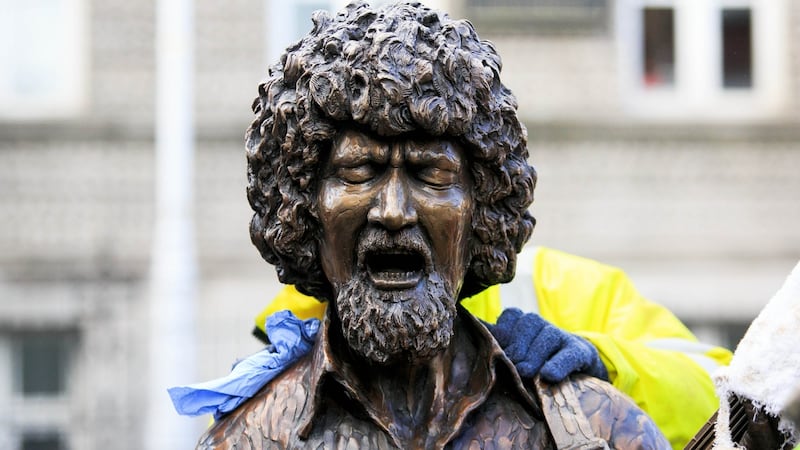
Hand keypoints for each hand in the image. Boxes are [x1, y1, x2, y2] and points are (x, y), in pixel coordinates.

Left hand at [491, 308, 607, 382]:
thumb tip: (469, 332)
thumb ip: (496, 343)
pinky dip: (558, 364)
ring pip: (547, 336)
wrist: (577, 368)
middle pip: (528, 324)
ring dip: (535, 355)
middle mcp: (542, 325)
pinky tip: (549, 375)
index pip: (511, 315)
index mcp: (523, 322)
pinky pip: (568, 354)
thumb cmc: (535, 362)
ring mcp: (561, 336)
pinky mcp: (579, 351)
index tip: (497, 350)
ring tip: (526, 372)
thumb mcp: (515, 352)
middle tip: (512, 366)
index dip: (503, 333)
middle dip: (517, 346)